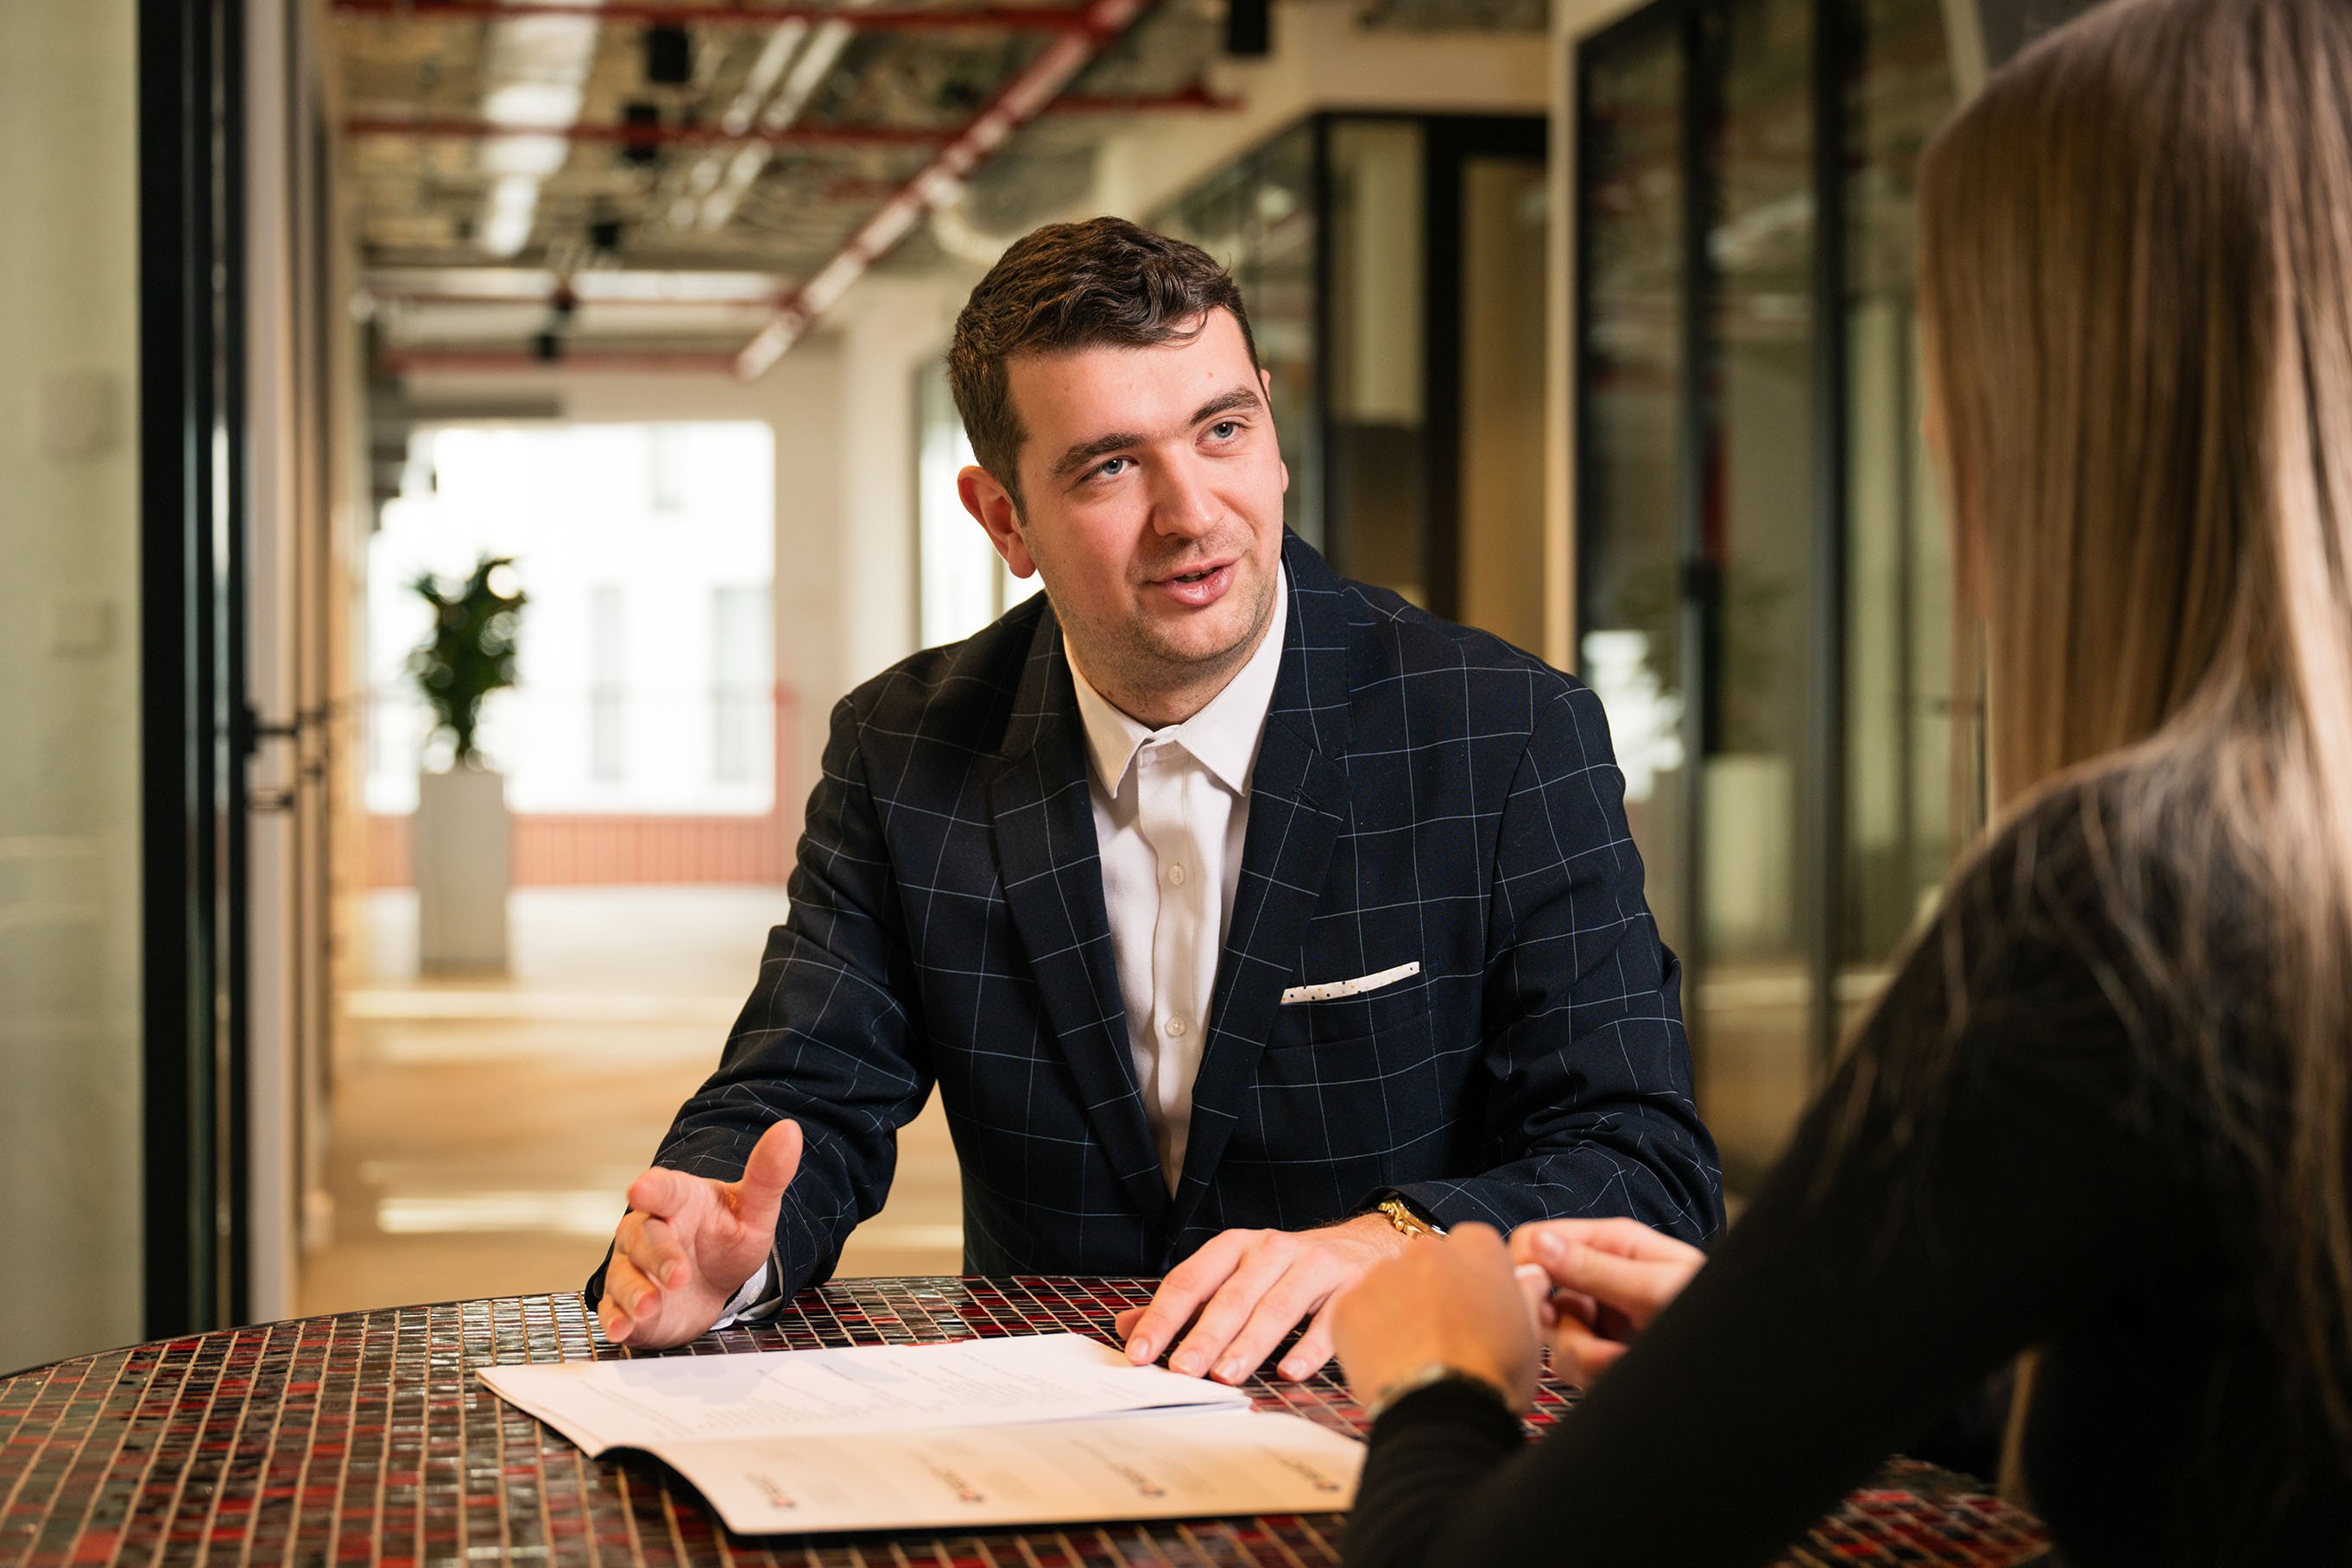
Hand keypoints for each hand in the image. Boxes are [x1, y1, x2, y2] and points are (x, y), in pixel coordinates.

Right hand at [598, 1119, 802, 1348]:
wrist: (715, 1280)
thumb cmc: (728, 1236)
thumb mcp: (754, 1210)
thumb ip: (769, 1174)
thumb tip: (790, 1130)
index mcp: (677, 1200)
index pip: (663, 1189)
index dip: (653, 1189)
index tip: (642, 1189)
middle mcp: (648, 1230)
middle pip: (643, 1237)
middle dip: (657, 1256)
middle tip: (677, 1274)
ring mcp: (633, 1268)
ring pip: (623, 1275)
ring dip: (634, 1292)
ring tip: (650, 1306)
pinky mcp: (627, 1303)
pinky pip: (613, 1310)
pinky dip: (616, 1320)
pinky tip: (624, 1328)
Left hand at [1114, 1214, 1408, 1382]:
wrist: (1365, 1246)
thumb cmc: (1285, 1271)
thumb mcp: (1232, 1277)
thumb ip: (1183, 1306)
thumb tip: (1126, 1329)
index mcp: (1234, 1247)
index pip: (1190, 1280)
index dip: (1163, 1317)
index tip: (1140, 1352)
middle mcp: (1272, 1250)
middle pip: (1232, 1296)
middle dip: (1204, 1336)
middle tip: (1182, 1371)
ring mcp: (1313, 1266)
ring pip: (1276, 1307)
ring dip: (1249, 1344)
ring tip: (1226, 1376)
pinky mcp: (1350, 1287)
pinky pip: (1327, 1320)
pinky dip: (1309, 1347)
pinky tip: (1290, 1370)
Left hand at [1329, 1223, 1540, 1414]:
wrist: (1442, 1414)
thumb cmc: (1493, 1377)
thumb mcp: (1529, 1335)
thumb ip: (1525, 1295)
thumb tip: (1529, 1275)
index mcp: (1478, 1249)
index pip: (1472, 1245)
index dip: (1472, 1277)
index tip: (1472, 1305)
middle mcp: (1428, 1249)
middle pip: (1427, 1261)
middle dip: (1431, 1288)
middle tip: (1441, 1333)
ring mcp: (1383, 1273)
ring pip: (1389, 1283)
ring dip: (1396, 1307)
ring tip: (1412, 1353)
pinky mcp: (1348, 1304)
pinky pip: (1356, 1310)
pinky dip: (1365, 1331)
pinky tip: (1384, 1360)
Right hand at [1508, 1217, 1704, 1386]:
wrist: (1743, 1360)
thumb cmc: (1710, 1308)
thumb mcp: (1655, 1287)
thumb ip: (1596, 1269)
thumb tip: (1539, 1245)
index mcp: (1608, 1243)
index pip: (1535, 1240)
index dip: (1528, 1270)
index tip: (1543, 1302)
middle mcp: (1595, 1276)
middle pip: (1536, 1296)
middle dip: (1563, 1326)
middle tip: (1595, 1341)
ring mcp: (1597, 1315)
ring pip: (1552, 1337)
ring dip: (1583, 1356)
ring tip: (1623, 1359)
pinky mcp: (1601, 1350)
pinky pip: (1571, 1364)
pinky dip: (1593, 1373)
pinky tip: (1624, 1369)